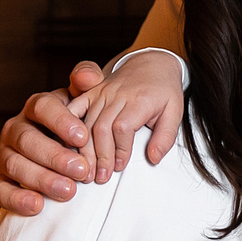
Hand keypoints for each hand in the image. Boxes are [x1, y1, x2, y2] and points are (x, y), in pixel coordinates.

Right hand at [0, 56, 185, 215]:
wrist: (64, 151)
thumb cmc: (76, 125)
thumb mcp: (84, 102)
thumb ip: (87, 83)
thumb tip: (87, 76)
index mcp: (36, 106)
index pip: (42, 107)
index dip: (61, 121)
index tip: (83, 136)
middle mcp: (16, 128)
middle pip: (27, 139)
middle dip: (54, 156)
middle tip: (82, 170)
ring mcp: (5, 155)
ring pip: (15, 165)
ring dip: (41, 178)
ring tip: (69, 190)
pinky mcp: (1, 180)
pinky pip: (1, 191)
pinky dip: (17, 199)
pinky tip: (38, 206)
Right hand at [77, 50, 185, 180]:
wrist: (151, 63)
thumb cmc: (163, 90)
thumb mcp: (175, 112)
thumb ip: (165, 137)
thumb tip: (153, 158)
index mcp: (139, 99)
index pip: (123, 127)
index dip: (120, 149)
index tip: (120, 166)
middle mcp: (117, 94)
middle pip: (101, 128)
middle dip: (100, 156)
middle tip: (101, 177)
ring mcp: (101, 93)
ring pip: (86, 123)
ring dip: (85, 149)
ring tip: (87, 170)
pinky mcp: (91, 93)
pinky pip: (75, 108)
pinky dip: (68, 126)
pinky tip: (66, 145)